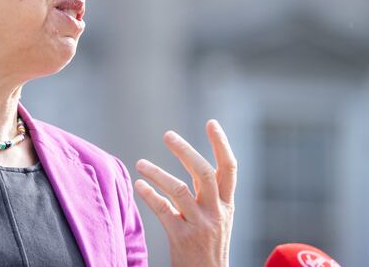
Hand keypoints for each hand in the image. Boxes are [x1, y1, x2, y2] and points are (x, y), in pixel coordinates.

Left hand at [134, 120, 236, 266]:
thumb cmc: (209, 247)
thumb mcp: (218, 218)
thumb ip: (207, 193)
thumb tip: (191, 161)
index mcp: (227, 205)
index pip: (229, 168)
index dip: (222, 144)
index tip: (212, 122)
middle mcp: (217, 213)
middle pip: (203, 172)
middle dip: (185, 151)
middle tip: (168, 135)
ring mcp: (200, 225)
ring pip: (179, 190)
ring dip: (157, 173)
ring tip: (140, 163)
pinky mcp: (182, 238)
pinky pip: (163, 210)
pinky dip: (149, 195)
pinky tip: (139, 185)